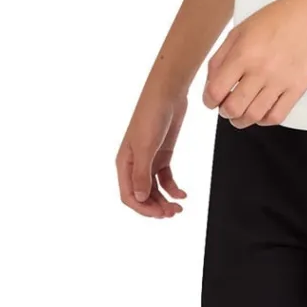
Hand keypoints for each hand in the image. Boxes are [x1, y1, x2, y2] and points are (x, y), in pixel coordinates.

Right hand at [116, 82, 188, 217]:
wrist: (168, 93)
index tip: (159, 214)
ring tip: (178, 208)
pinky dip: (173, 188)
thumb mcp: (146, 146)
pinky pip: (165, 178)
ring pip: (154, 189)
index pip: (128, 195)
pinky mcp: (162, 154)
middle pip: (142, 195)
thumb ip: (141, 173)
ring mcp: (149, 159)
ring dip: (165, 200)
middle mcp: (134, 163)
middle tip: (173, 213)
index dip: (142, 208)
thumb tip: (139, 198)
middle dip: (156, 207)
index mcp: (124, 162)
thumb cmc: (151, 115)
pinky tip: (182, 194)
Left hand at [202, 0, 306, 127]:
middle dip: (224, 112)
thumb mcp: (239, 31)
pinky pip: (277, 116)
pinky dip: (264, 120)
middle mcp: (261, 70)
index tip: (211, 100)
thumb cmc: (276, 20)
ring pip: (254, 116)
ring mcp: (281, 81)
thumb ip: (220, 58)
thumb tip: (211, 85)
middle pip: (233, 108)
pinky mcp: (298, 88)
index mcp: (243, 53)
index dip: (208, 101)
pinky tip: (260, 112)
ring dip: (242, 120)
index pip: (216, 91)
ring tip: (241, 113)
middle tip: (226, 107)